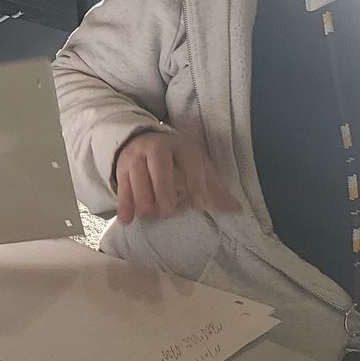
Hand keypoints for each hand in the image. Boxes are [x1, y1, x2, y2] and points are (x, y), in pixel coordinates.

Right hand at [114, 128, 240, 223]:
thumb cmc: (179, 160)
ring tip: (149, 215)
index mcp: (183, 147)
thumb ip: (215, 189)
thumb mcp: (198, 168)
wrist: (145, 140)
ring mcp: (138, 156)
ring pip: (138, 176)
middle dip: (163, 190)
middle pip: (160, 166)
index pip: (191, 162)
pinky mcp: (122, 167)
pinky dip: (124, 203)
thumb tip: (237, 210)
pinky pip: (122, 185)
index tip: (199, 205)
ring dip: (143, 198)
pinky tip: (127, 219)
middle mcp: (158, 147)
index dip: (196, 183)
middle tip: (168, 211)